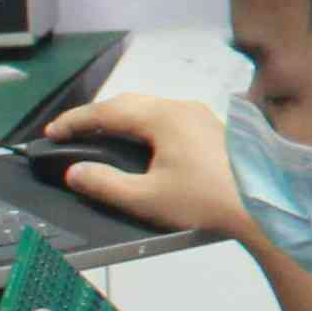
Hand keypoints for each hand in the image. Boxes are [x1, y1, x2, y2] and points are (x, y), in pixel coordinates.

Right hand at [35, 90, 244, 247]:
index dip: (76, 121)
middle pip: (129, 103)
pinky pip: (167, 117)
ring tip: (97, 136)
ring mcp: (200, 116)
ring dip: (121, 119)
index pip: (109, 110)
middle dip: (96, 116)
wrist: (259, 208)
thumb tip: (76, 172)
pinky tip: (137, 143)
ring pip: (150, 108)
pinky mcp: (211, 129)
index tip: (52, 132)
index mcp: (166, 117)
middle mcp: (184, 108)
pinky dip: (143, 125)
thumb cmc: (207, 202)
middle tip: (69, 133)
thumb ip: (105, 184)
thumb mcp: (146, 198)